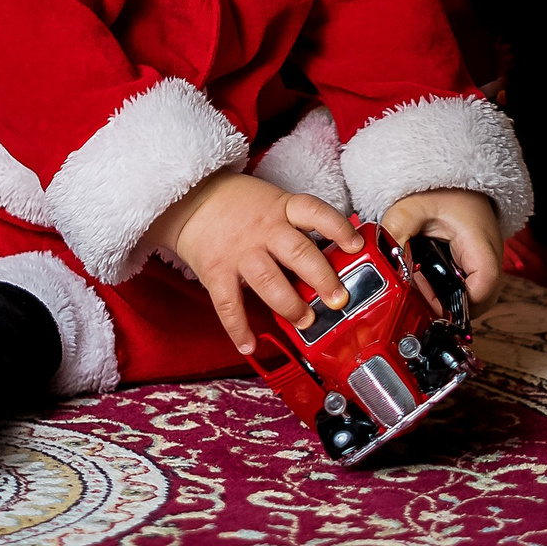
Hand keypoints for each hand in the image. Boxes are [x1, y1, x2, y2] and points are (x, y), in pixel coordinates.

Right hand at [147, 173, 363, 353]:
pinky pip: (228, 303)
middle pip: (298, 252)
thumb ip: (299, 227)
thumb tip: (336, 257)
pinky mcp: (216, 270)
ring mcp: (239, 251)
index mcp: (282, 209)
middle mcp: (264, 229)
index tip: (356, 246)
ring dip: (290, 305)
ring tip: (305, 321)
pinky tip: (249, 344)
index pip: (316, 213)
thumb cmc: (241, 205)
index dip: (339, 228)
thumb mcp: (274, 202)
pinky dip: (238, 328)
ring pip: (268, 280)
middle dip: (322, 279)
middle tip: (338, 300)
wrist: (190, 200)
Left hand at [380, 188, 503, 310]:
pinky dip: (446, 288)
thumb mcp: (412, 207)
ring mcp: (484, 262)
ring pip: (473, 297)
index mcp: (481, 245)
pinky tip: (425, 277)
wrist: (452, 179)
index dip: (457, 304)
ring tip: (420, 284)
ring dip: (446, 298)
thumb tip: (384, 261)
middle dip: (448, 306)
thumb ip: (396, 231)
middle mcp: (490, 258)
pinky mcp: (475, 263)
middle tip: (420, 296)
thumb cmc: (441, 189)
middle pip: (480, 302)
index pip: (483, 289)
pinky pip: (465, 287)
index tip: (429, 301)